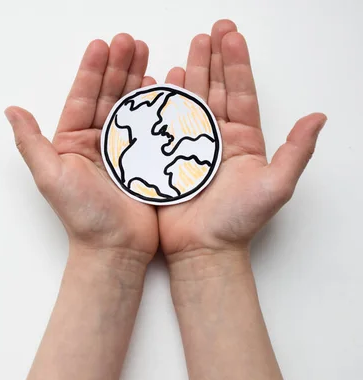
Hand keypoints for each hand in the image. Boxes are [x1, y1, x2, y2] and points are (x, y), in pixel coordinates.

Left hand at [6, 35, 158, 265]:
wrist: (115, 248)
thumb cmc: (82, 216)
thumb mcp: (50, 175)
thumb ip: (31, 142)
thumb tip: (10, 110)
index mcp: (73, 141)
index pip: (82, 97)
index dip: (91, 70)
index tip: (101, 45)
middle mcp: (97, 141)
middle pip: (108, 95)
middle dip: (118, 66)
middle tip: (129, 41)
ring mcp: (123, 150)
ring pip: (130, 105)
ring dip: (138, 79)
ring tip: (147, 53)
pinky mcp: (146, 160)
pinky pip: (152, 126)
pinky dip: (157, 105)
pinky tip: (163, 86)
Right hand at [156, 20, 326, 261]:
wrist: (203, 248)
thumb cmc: (238, 221)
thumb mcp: (276, 185)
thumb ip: (296, 151)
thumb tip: (318, 117)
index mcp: (244, 140)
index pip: (241, 92)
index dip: (237, 63)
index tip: (230, 36)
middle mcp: (218, 138)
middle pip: (216, 89)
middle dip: (213, 58)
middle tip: (210, 31)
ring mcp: (191, 146)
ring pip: (191, 101)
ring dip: (190, 73)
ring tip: (189, 49)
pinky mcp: (168, 156)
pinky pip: (165, 123)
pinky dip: (163, 101)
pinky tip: (161, 82)